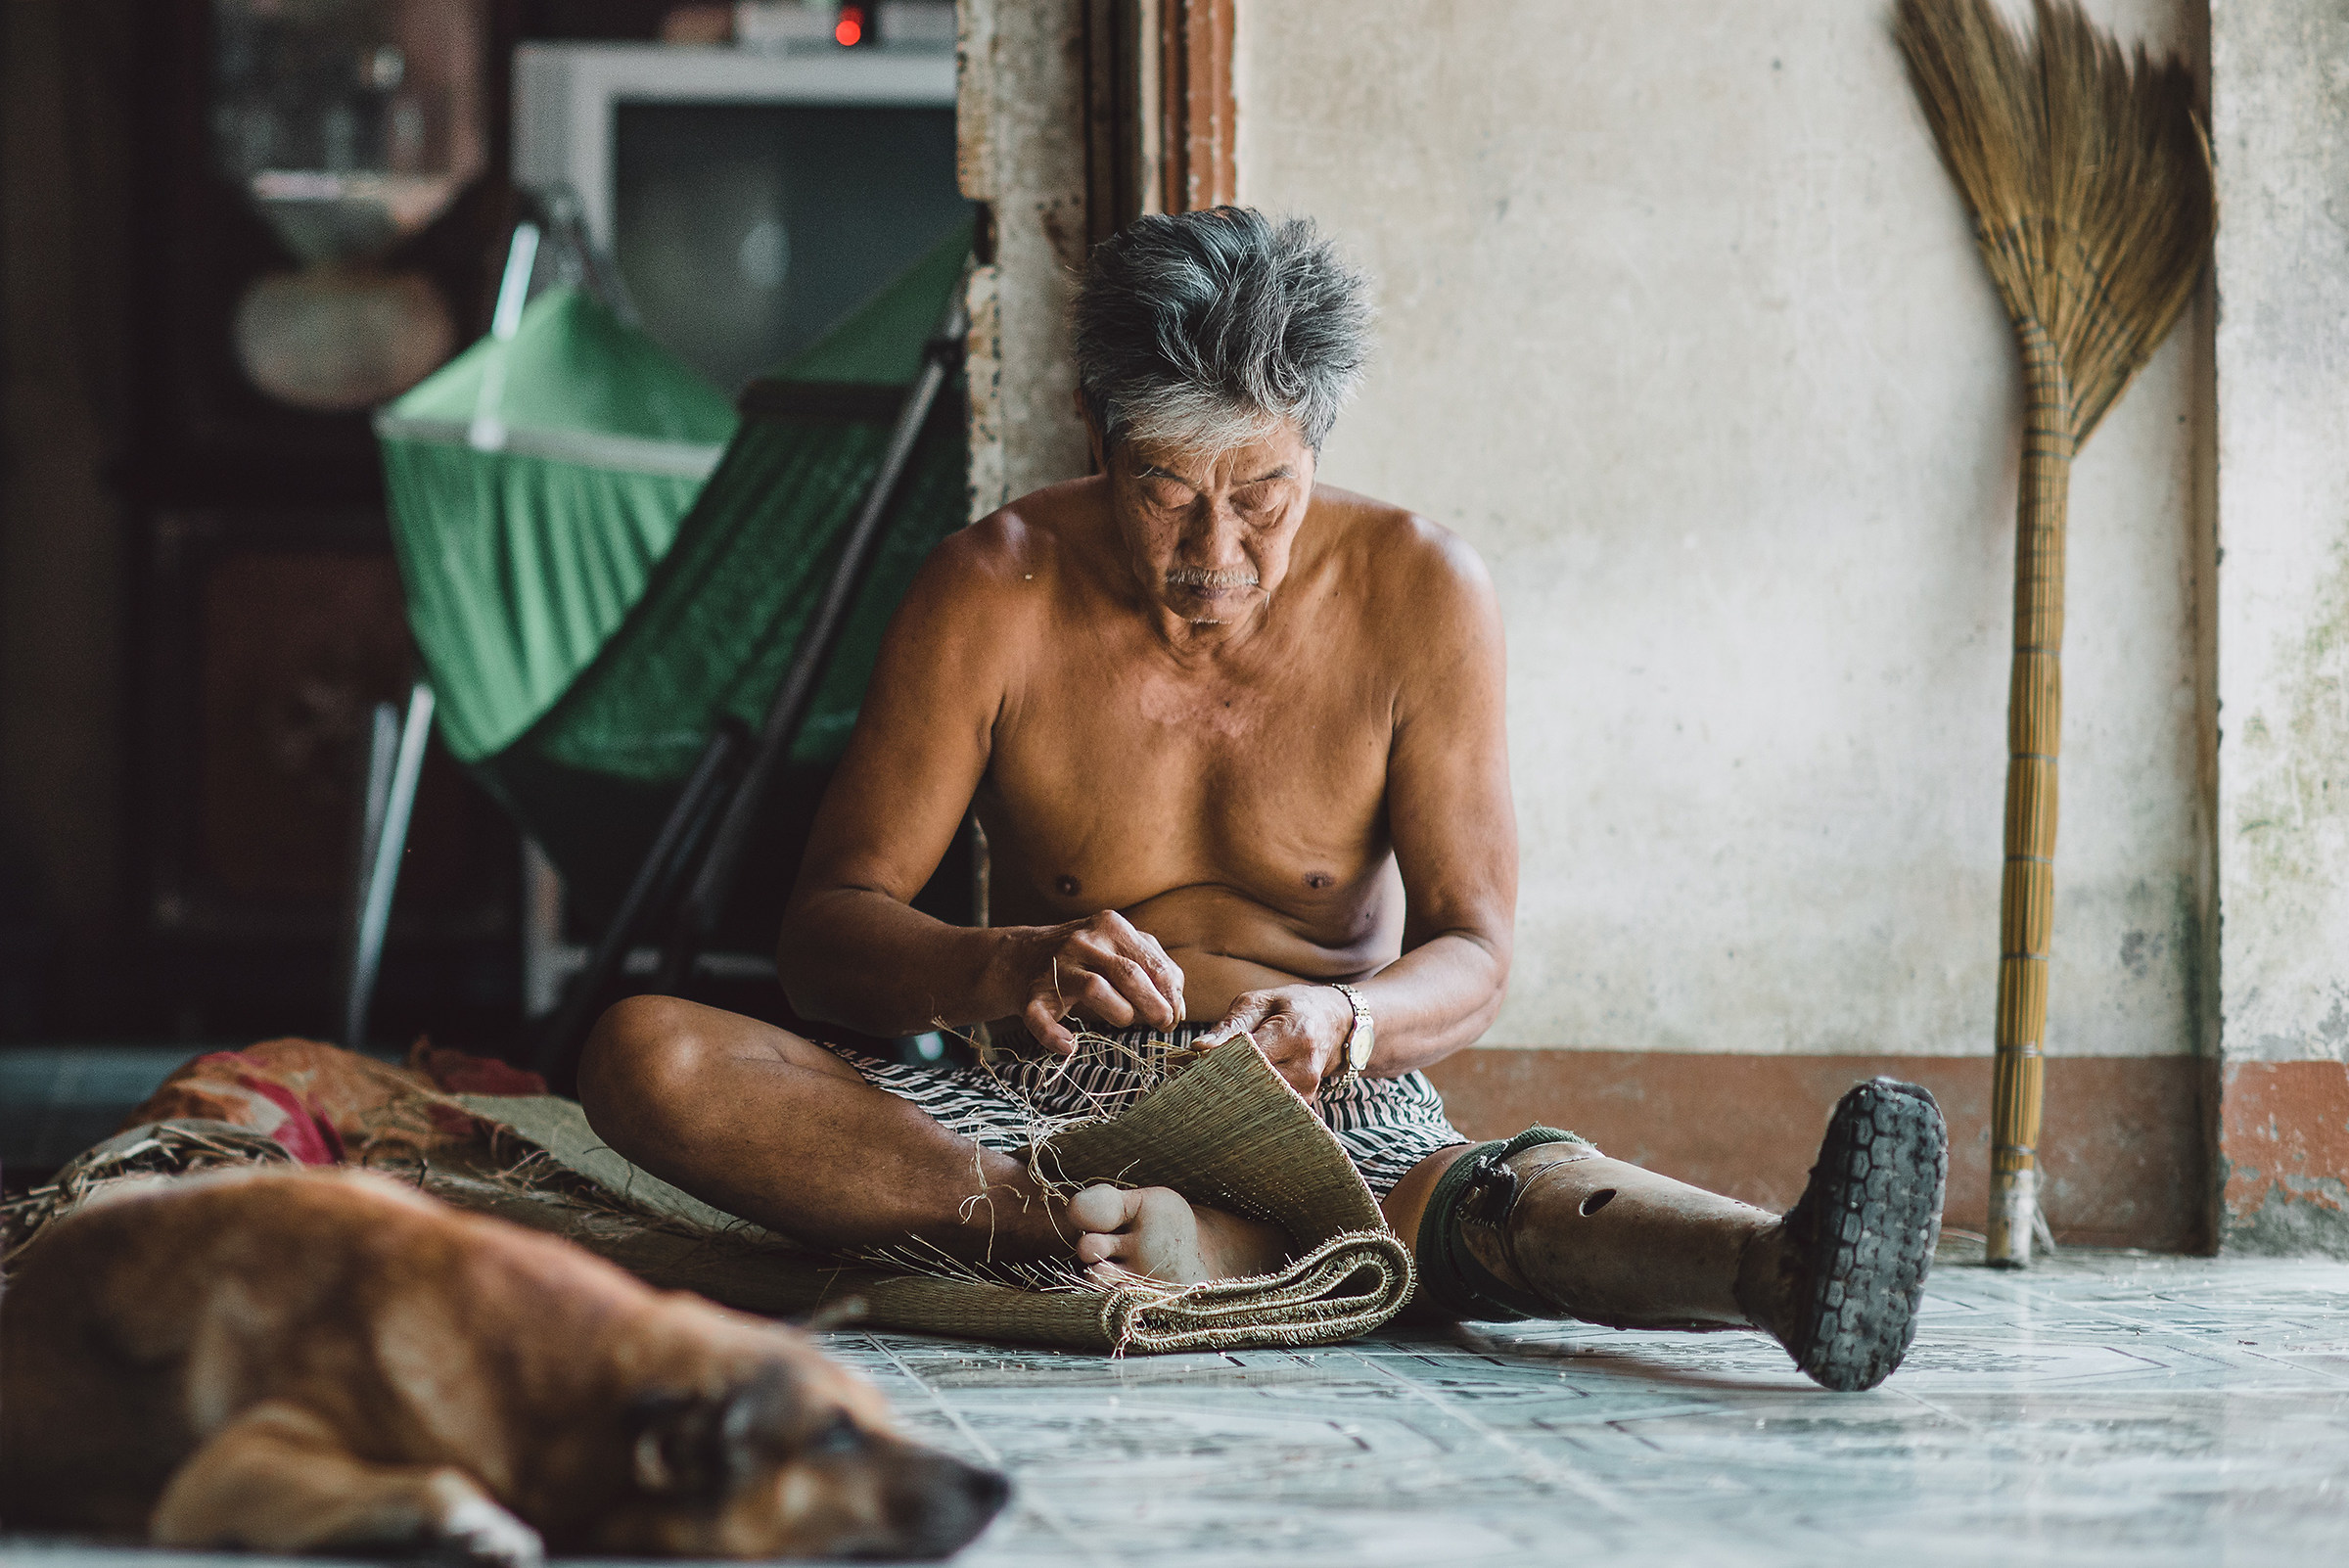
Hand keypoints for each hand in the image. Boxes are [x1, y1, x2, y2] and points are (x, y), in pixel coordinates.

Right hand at [1009, 911, 1186, 1053]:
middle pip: (1128, 974)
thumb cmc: (1087, 958)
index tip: (1176, 1015)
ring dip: (1119, 1013)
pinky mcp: (1031, 995)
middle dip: (1153, 1005)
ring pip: (1094, 989)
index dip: (1171, 994)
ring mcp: (1055, 967)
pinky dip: (1055, 1036)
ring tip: (1124, 1021)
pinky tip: (1069, 1046)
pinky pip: (1042, 1020)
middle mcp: (1083, 941)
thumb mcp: (1121, 949)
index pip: (1152, 964)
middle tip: (1162, 1024)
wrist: (1023, 957)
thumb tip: (1178, 1007)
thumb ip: (1154, 969)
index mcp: (1111, 926)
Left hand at [1196, 984, 1355, 1097]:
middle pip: (1251, 1084)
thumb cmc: (1291, 1008)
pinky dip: (1250, 1098)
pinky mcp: (1304, 1103)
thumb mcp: (1260, 1002)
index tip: (1194, 1061)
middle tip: (1197, 1075)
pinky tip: (1238, 1088)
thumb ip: (1230, 1025)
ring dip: (1235, 1092)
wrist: (1333, 1022)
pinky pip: (1268, 1107)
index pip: (1247, 1057)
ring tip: (1218, 1079)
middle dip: (1222, 1080)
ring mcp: (1306, 1090)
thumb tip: (1199, 1047)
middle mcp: (1304, 1067)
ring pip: (1258, 1100)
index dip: (1218, 1061)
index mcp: (1294, 1035)